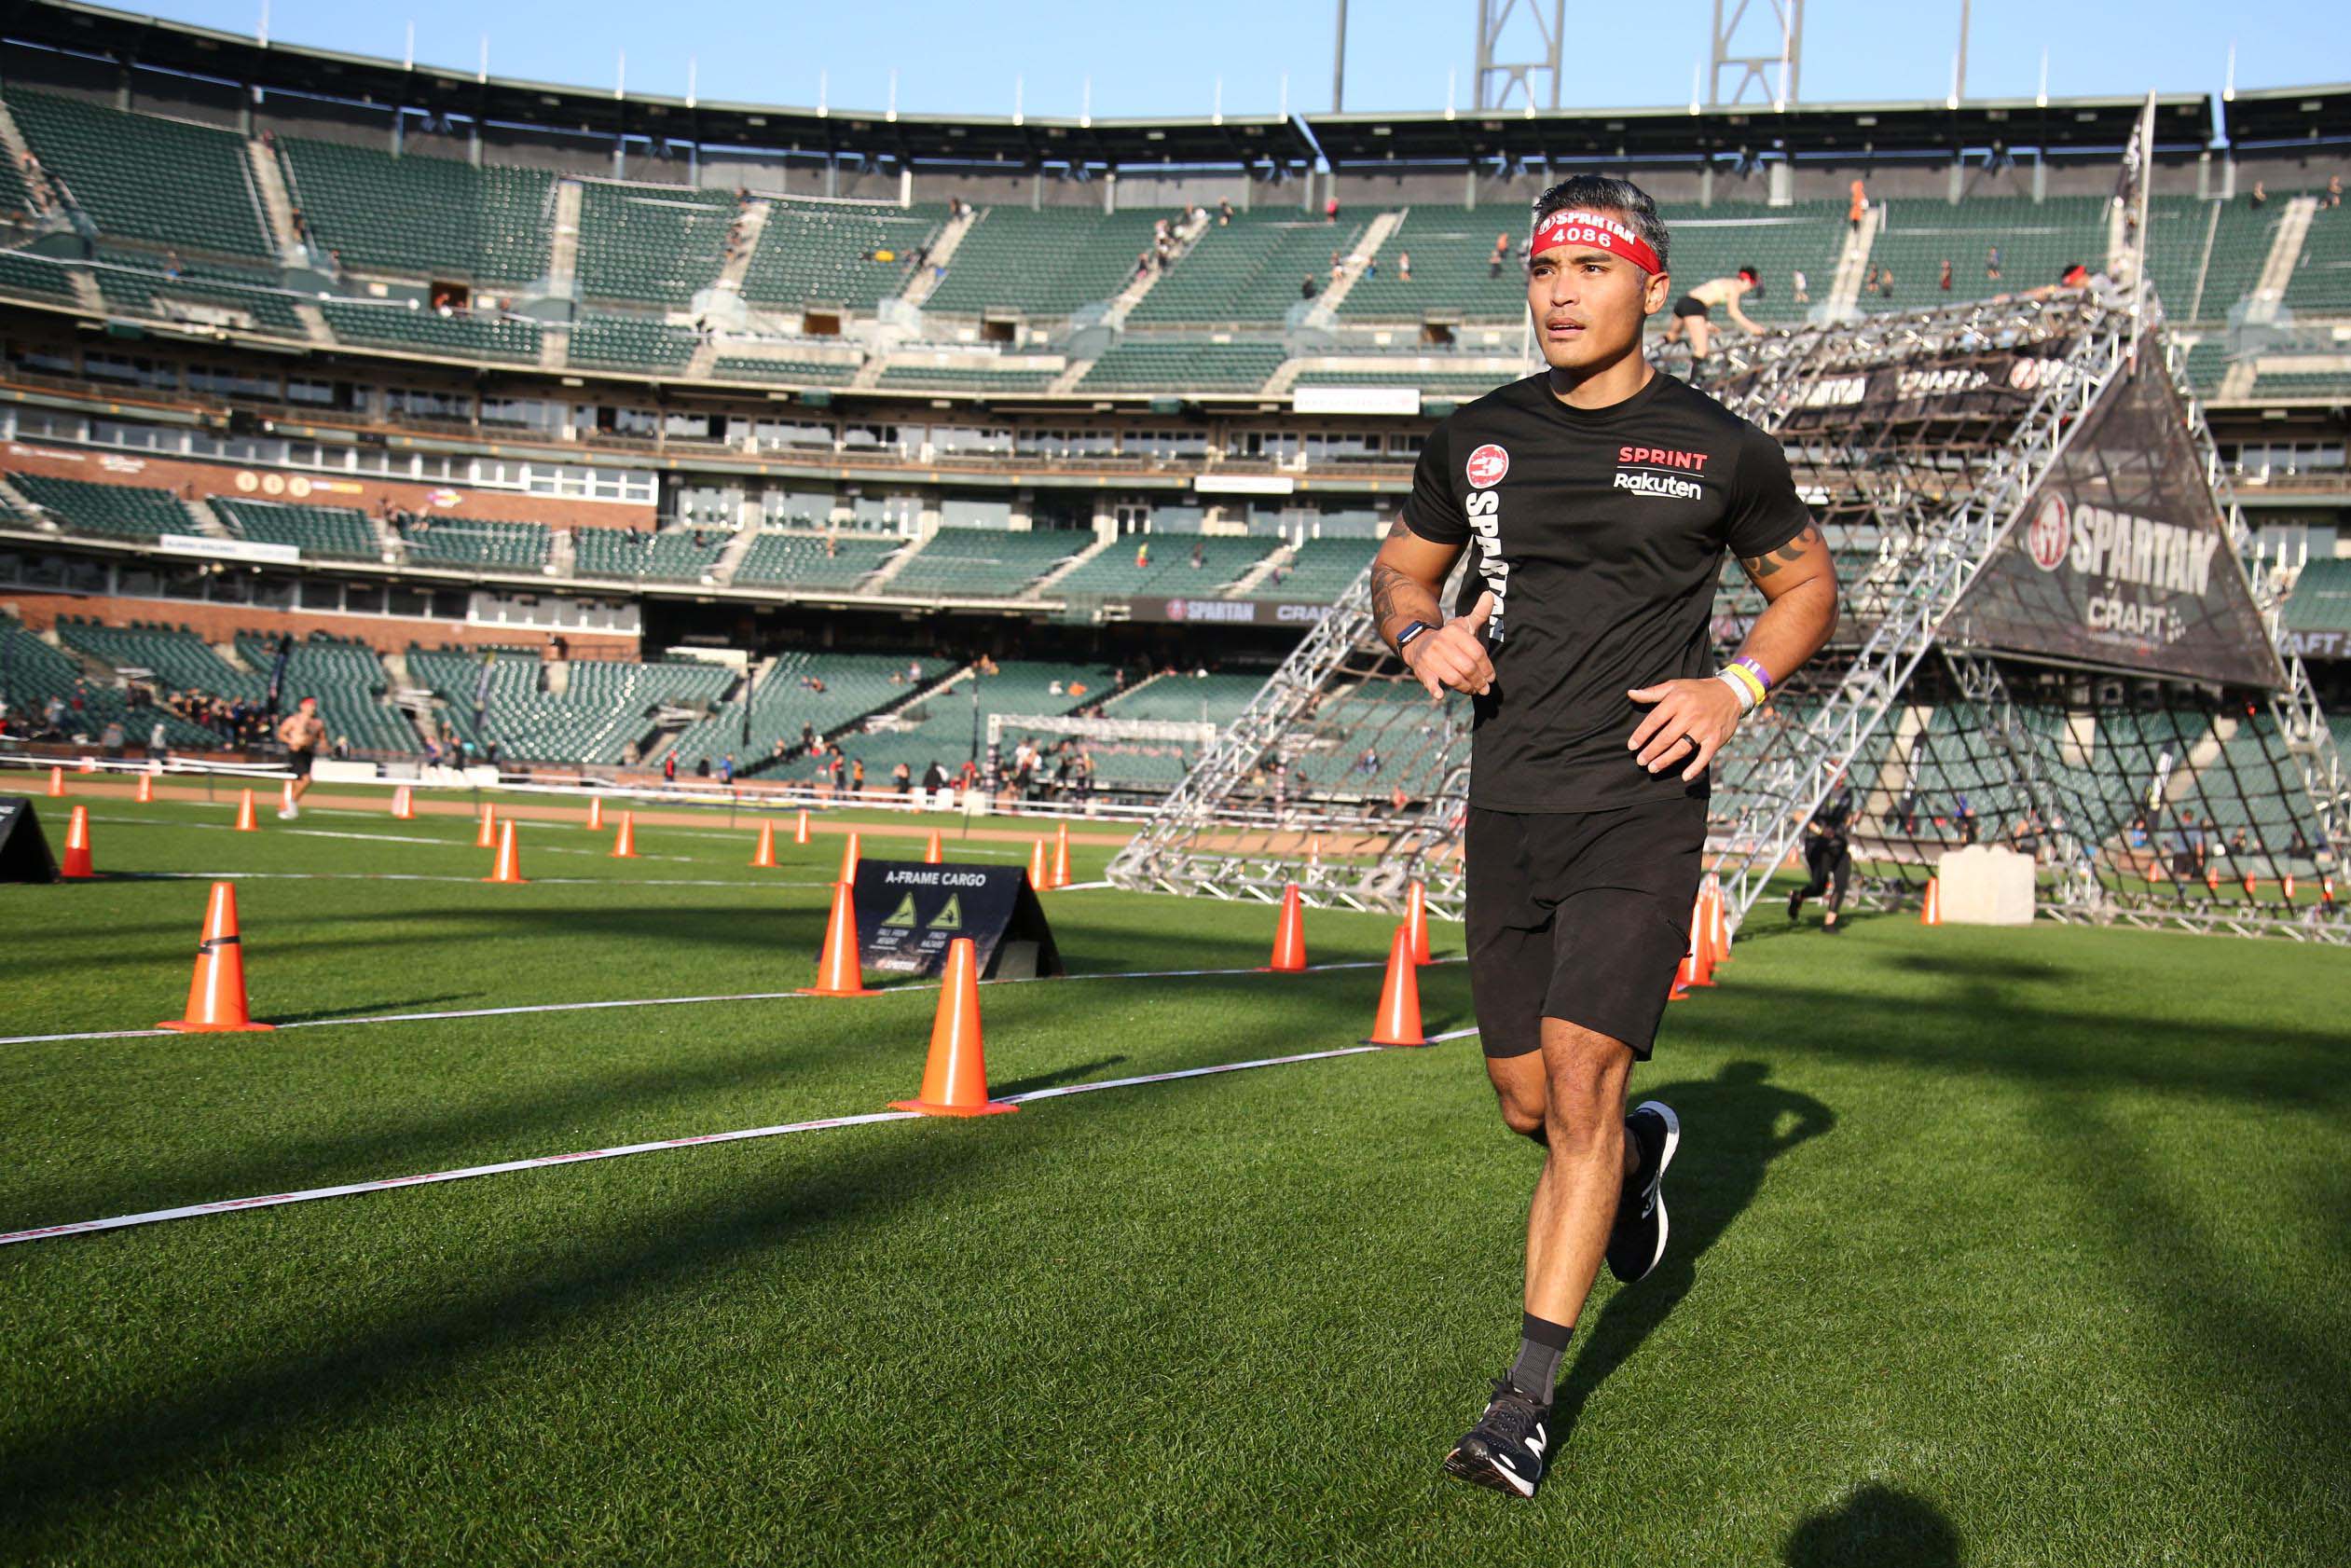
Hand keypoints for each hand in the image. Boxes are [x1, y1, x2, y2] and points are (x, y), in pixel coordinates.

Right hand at [1402, 592, 1496, 699]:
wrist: (1419, 643)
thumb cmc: (1450, 638)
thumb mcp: (1464, 625)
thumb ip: (1480, 613)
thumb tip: (1491, 595)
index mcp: (1454, 631)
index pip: (1477, 652)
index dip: (1487, 667)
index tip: (1491, 678)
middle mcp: (1441, 643)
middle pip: (1467, 667)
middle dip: (1478, 681)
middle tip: (1485, 689)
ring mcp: (1430, 657)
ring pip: (1453, 677)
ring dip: (1466, 688)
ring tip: (1473, 691)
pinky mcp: (1422, 670)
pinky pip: (1429, 681)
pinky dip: (1434, 689)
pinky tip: (1441, 695)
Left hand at [1627, 676, 1741, 781]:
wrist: (1731, 693)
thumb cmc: (1697, 690)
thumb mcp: (1675, 685)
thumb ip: (1652, 692)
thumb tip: (1631, 694)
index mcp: (1678, 701)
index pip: (1655, 720)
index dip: (1642, 734)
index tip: (1632, 746)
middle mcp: (1691, 715)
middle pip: (1666, 737)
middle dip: (1651, 751)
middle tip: (1640, 761)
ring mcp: (1704, 728)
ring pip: (1682, 748)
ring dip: (1666, 760)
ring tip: (1653, 768)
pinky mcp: (1716, 738)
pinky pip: (1705, 756)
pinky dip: (1695, 767)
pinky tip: (1684, 777)